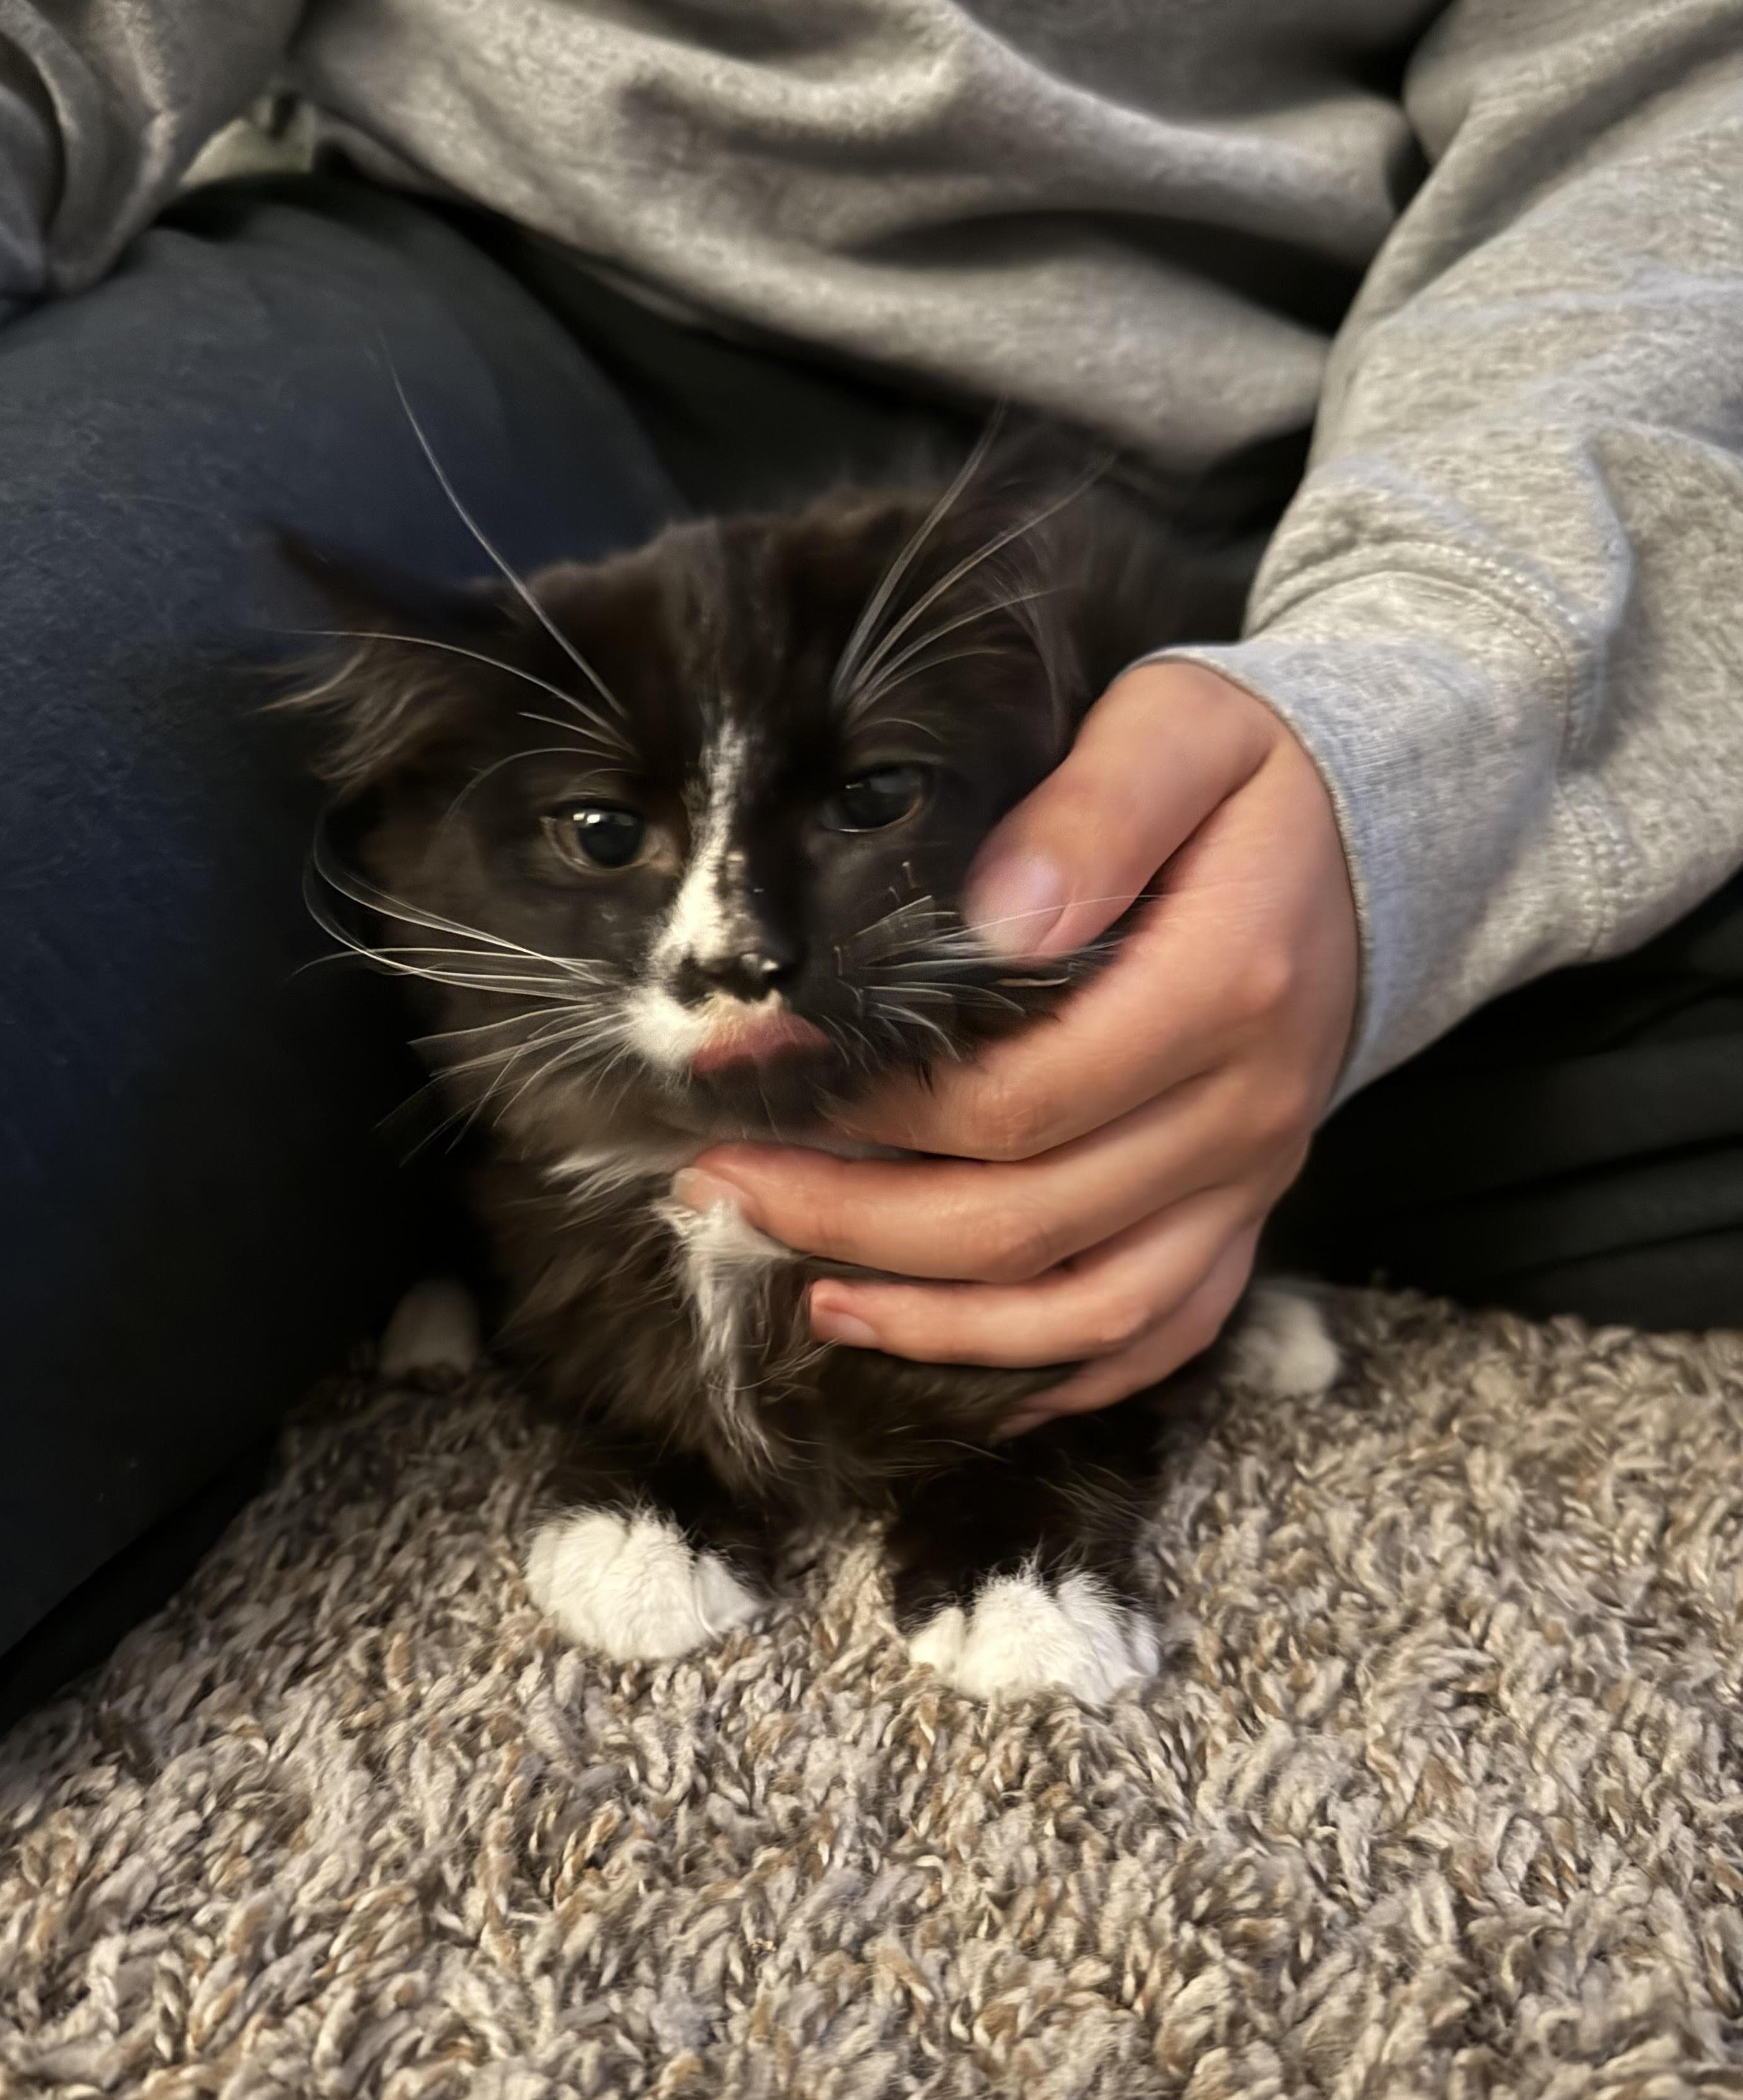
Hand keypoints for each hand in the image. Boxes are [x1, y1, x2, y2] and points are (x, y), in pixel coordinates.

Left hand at [676, 660, 1359, 1422]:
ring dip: (935, 1326)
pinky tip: (942, 1364)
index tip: (753, 1076)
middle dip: (854, 1222)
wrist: (1378, 840)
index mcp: (1224, 989)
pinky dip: (1053, 1371)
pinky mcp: (1242, 1218)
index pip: (1018, 1096)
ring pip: (1087, 1310)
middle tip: (722, 1186)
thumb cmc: (1246, 778)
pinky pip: (1157, 1333)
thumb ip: (1096, 807)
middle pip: (1026, 1219)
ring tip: (806, 1298)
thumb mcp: (1182, 727)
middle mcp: (1244, 1111)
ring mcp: (1249, 1183)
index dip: (871, 1110)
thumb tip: (997, 912)